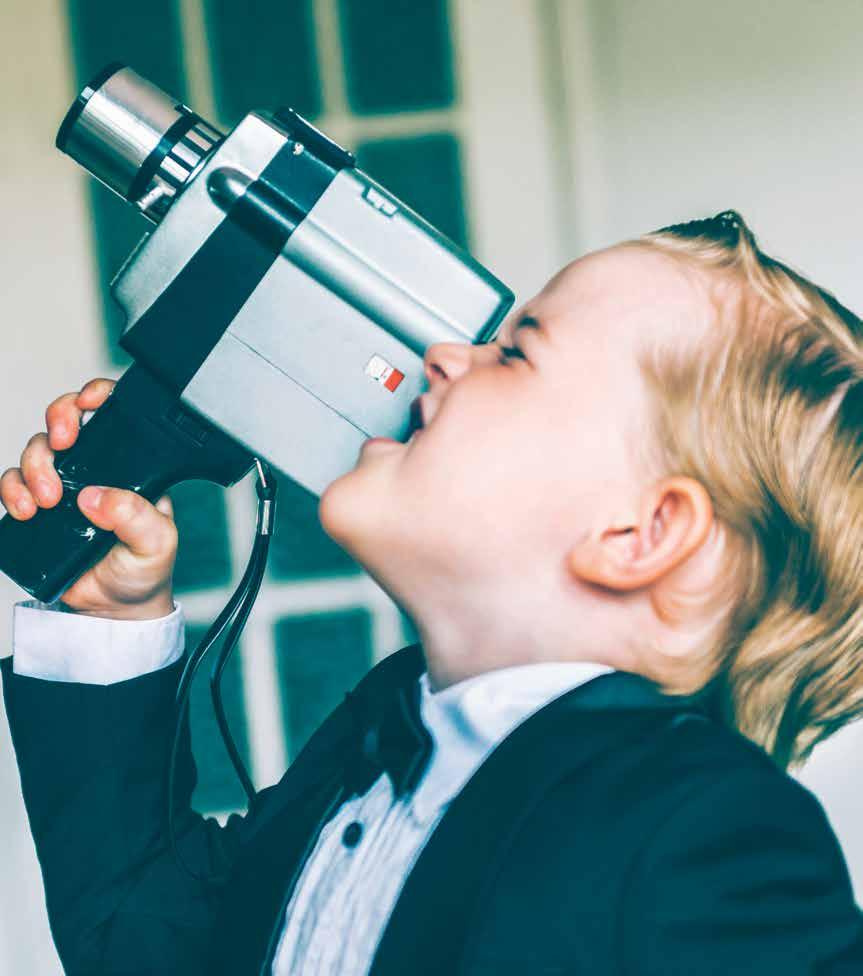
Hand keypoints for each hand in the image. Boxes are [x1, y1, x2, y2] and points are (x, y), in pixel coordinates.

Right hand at [0, 378, 177, 619]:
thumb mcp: (157, 543)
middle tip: (62, 442)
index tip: (88, 401)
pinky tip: (25, 510)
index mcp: (132, 466)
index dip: (97, 396)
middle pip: (67, 421)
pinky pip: (13, 484)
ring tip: (47, 500)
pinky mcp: (39, 508)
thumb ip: (136, 516)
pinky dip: (12, 491)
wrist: (115, 609)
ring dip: (34, 466)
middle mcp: (97, 468)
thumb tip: (99, 497)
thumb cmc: (145, 569)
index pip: (115, 415)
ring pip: (37, 451)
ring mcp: (66, 486)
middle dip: (58, 420)